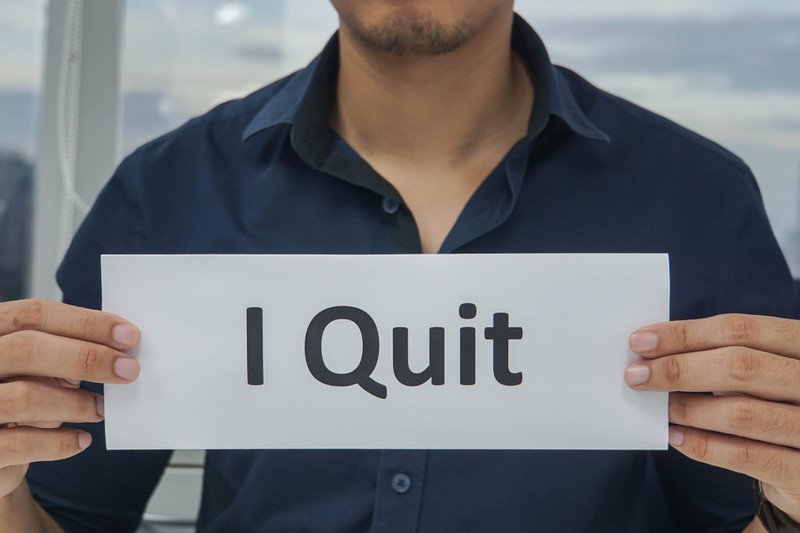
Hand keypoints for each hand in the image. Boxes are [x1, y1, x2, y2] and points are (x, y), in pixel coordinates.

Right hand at [0, 299, 139, 498]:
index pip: (34, 315)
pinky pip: (20, 443)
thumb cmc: (14, 398)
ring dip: (75, 404)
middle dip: (87, 357)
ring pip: (24, 396)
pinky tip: (81, 440)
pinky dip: (59, 442)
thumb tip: (119, 350)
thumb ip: (65, 352)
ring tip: (100, 409)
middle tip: (128, 370)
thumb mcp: (34, 368)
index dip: (86, 323)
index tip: (129, 335)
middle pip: (27, 347)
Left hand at [624, 313, 799, 521]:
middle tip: (636, 375)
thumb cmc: (780, 408)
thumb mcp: (767, 372)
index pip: (741, 330)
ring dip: (687, 408)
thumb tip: (656, 352)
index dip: (686, 334)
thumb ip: (727, 358)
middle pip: (740, 365)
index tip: (640, 342)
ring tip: (658, 408)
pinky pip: (746, 455)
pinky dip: (704, 445)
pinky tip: (677, 437)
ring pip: (741, 411)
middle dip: (678, 369)